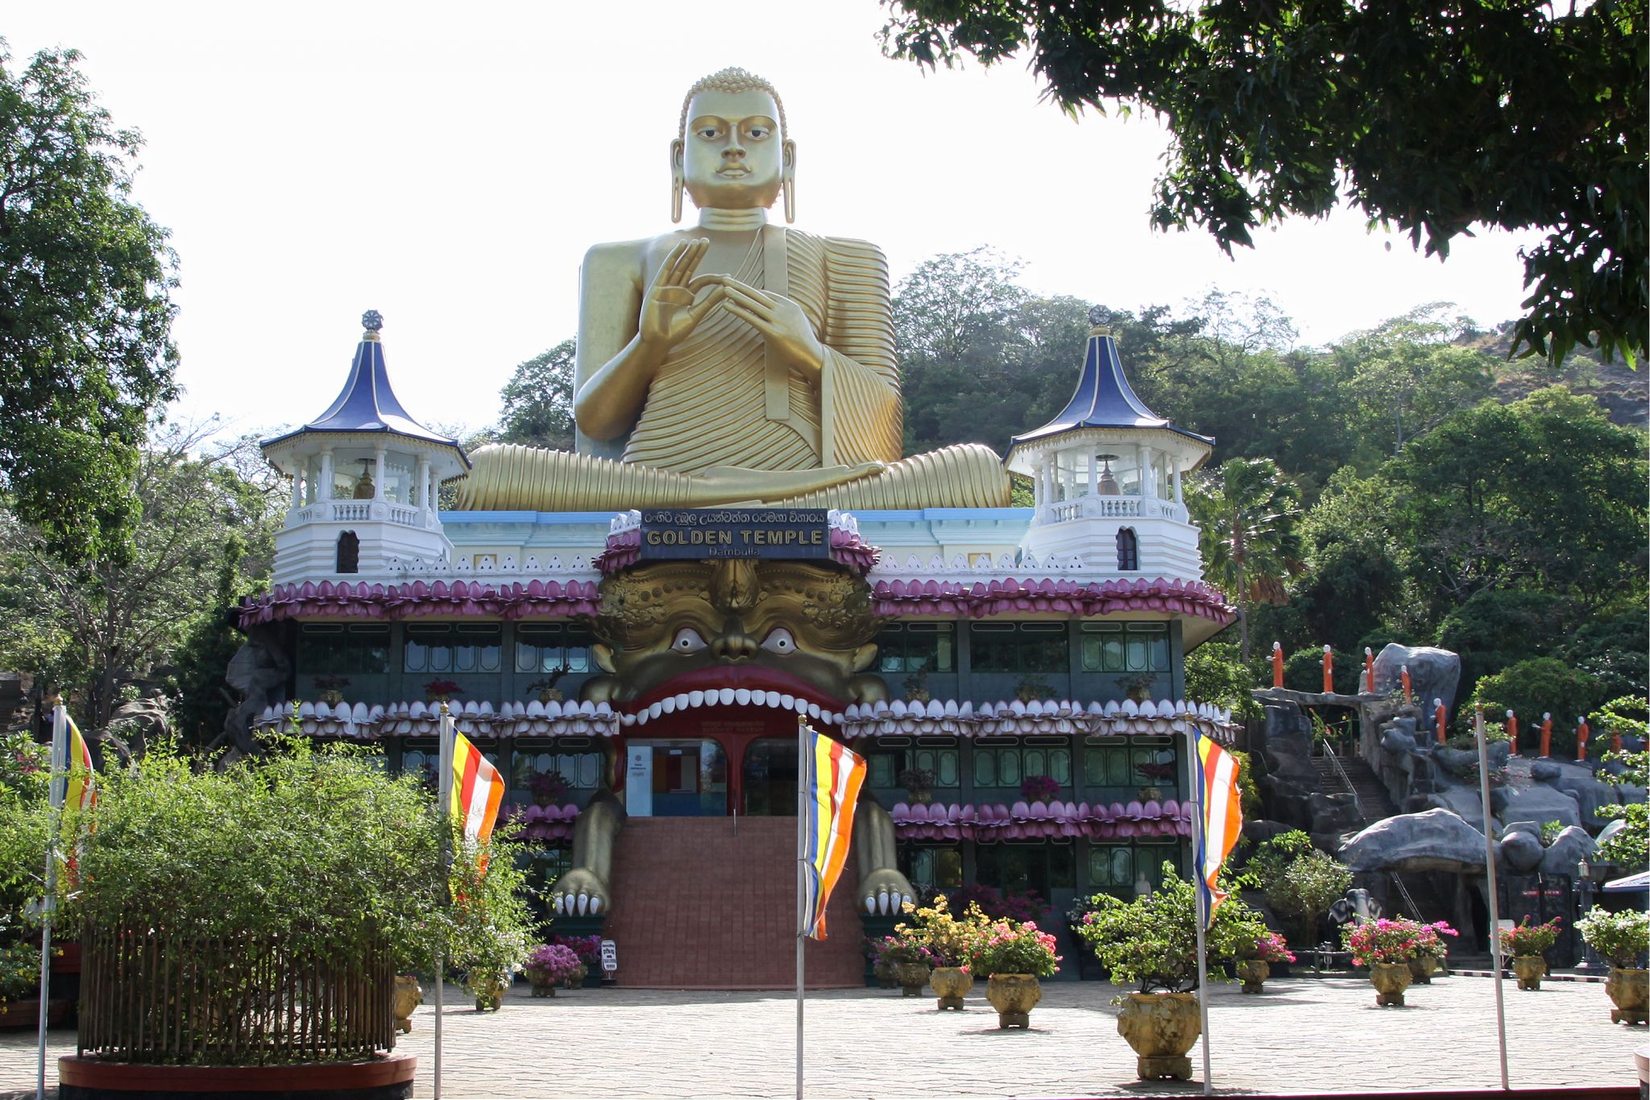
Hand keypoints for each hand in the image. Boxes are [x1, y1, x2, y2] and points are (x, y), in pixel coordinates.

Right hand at [637, 238, 723, 355]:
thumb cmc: (675, 332)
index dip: (714, 277)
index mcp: (687, 296)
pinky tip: (681, 246)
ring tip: (696, 241)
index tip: (728, 277)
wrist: (658, 341)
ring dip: (687, 253)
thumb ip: (710, 301)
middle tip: (706, 240)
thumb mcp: (696, 315)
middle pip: (689, 267)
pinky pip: (667, 268)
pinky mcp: (657, 287)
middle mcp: (677, 289)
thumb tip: (727, 290)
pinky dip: (674, 257)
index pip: (702, 281)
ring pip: (680, 266)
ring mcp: (667, 287)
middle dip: (697, 254)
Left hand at [711, 275, 825, 376]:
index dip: (750, 291)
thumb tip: (768, 310)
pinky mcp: (773, 333)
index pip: (766, 294)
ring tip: (723, 288)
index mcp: (790, 305)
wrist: (812, 356)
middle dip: (740, 286)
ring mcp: (779, 321)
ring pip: (753, 304)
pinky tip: (726, 306)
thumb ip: (783, 314)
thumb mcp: (795, 322)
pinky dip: (738, 310)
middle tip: (725, 278)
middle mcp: (784, 310)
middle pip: (758, 294)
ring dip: (736, 295)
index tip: (736, 287)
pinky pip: (752, 318)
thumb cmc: (802, 342)